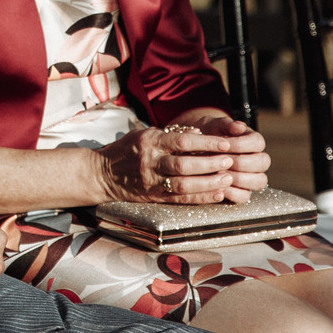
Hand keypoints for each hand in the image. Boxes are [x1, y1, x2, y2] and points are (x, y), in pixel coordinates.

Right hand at [95, 119, 263, 205]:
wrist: (101, 174)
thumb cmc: (127, 150)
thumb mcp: (144, 134)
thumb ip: (169, 135)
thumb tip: (197, 133)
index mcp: (150, 142)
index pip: (182, 141)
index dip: (206, 143)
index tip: (225, 144)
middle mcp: (150, 162)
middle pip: (184, 164)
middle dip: (210, 164)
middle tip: (230, 161)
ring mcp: (151, 181)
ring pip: (183, 184)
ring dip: (208, 182)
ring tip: (228, 178)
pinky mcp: (153, 197)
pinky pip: (180, 198)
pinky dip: (201, 197)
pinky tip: (217, 194)